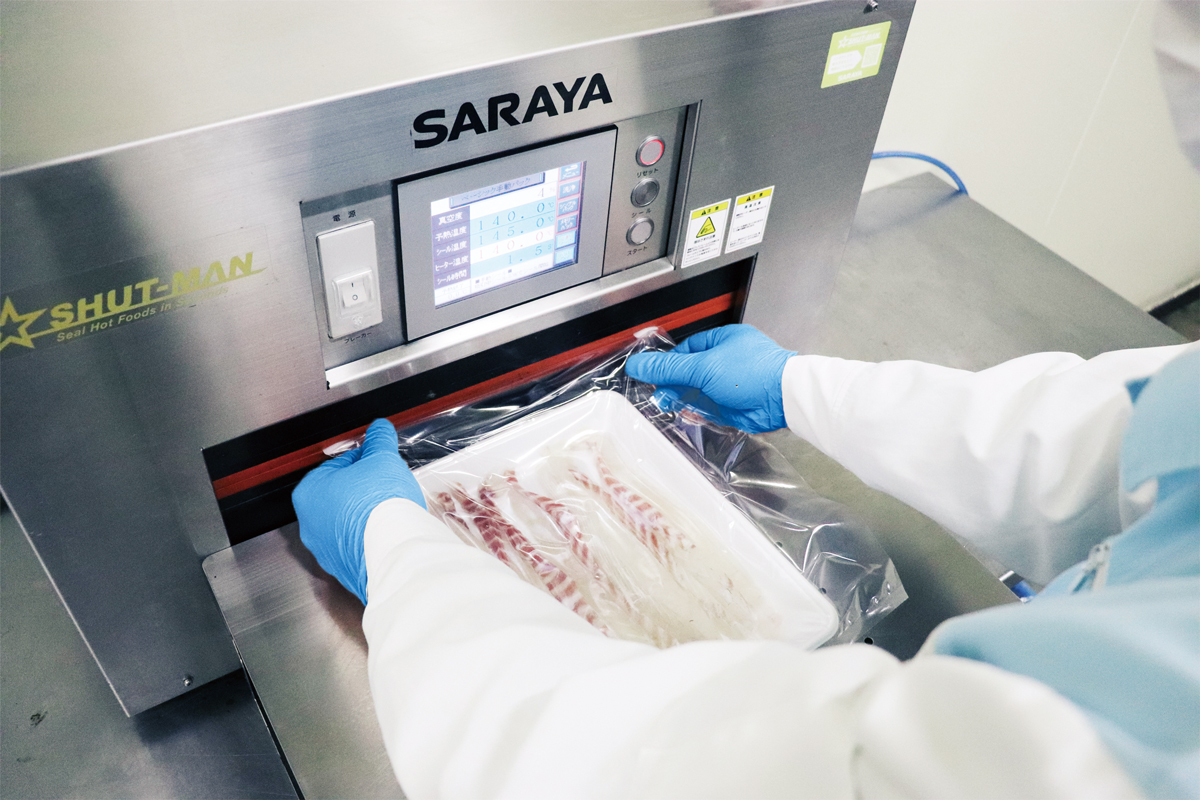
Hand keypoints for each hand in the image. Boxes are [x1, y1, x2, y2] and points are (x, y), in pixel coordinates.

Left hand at [292, 419, 425, 603]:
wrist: (393, 553)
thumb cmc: (379, 507)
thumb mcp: (383, 459)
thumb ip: (379, 440)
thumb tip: (379, 429)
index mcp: (309, 492)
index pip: (338, 465)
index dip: (364, 460)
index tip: (378, 461)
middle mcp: (310, 524)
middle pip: (341, 495)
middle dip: (364, 488)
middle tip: (387, 484)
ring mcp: (326, 550)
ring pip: (349, 522)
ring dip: (367, 514)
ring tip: (391, 510)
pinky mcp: (345, 569)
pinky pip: (358, 545)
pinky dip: (371, 537)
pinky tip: (389, 531)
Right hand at [625, 325, 794, 432]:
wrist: (783, 399)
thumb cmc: (753, 373)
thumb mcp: (703, 367)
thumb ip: (669, 368)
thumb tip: (639, 364)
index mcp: (722, 341)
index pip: (686, 350)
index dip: (668, 362)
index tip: (651, 374)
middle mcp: (727, 361)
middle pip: (691, 372)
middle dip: (674, 384)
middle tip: (658, 393)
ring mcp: (731, 384)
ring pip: (699, 392)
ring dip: (684, 399)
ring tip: (668, 405)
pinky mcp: (735, 405)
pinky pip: (710, 408)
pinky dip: (698, 412)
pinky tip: (687, 415)